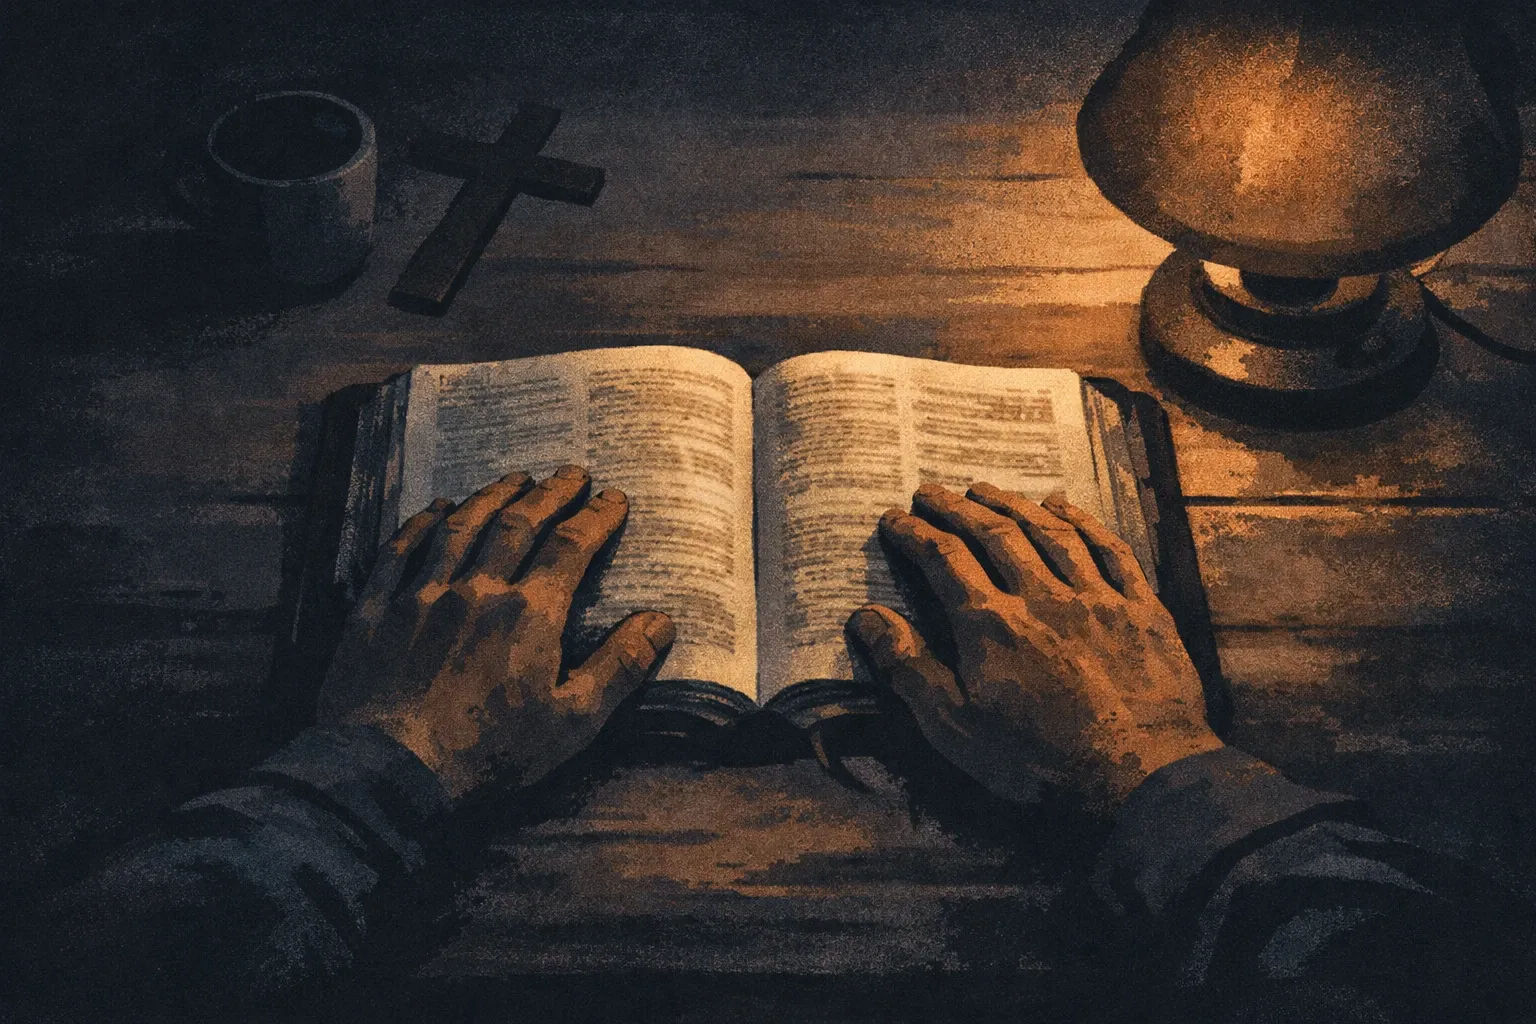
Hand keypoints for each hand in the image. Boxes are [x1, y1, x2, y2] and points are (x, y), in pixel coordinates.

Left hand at [317, 465, 674, 800]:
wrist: (387, 770)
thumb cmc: (488, 753)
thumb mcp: (572, 722)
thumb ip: (620, 668)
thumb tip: (662, 622)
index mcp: (529, 613)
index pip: (570, 547)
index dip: (595, 518)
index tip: (614, 497)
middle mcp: (477, 588)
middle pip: (518, 524)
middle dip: (550, 494)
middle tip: (571, 472)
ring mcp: (422, 595)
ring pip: (461, 528)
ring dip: (492, 496)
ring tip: (514, 478)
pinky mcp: (377, 610)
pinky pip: (401, 551)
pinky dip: (422, 523)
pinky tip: (436, 508)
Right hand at [845, 483, 1221, 807]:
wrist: (1140, 775)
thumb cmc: (1037, 760)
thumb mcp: (956, 727)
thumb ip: (909, 667)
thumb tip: (865, 617)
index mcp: (991, 623)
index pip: (944, 560)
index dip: (915, 535)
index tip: (894, 518)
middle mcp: (1040, 595)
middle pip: (993, 535)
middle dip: (957, 509)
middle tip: (931, 491)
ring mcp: (1095, 597)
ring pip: (1048, 533)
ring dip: (1012, 505)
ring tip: (986, 490)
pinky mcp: (1139, 609)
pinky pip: (1108, 550)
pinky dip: (1082, 522)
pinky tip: (1064, 506)